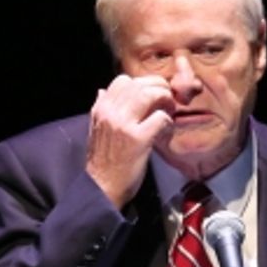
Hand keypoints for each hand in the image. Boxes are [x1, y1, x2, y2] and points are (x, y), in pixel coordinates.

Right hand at [85, 74, 174, 207]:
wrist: (102, 186)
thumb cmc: (103, 160)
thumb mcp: (96, 129)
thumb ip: (101, 109)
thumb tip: (102, 91)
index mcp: (101, 108)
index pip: (123, 81)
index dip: (143, 84)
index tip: (153, 94)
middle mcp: (110, 112)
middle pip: (140, 84)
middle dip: (159, 88)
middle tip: (168, 100)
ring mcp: (124, 124)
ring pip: (150, 95)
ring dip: (165, 100)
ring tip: (170, 111)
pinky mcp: (138, 139)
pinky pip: (160, 118)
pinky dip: (168, 122)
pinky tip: (167, 131)